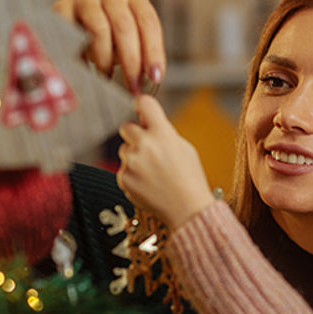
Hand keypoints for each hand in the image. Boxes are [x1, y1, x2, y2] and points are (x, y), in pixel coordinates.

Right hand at [53, 0, 165, 94]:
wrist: (71, 29)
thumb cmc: (109, 38)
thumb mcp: (129, 41)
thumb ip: (142, 53)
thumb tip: (152, 78)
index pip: (148, 22)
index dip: (153, 52)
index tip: (154, 77)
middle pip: (125, 27)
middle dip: (131, 61)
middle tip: (132, 86)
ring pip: (100, 30)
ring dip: (106, 60)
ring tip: (107, 77)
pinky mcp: (62, 7)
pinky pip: (74, 35)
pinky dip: (82, 56)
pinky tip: (86, 70)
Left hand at [117, 95, 214, 229]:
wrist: (187, 210)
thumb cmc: (190, 179)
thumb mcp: (184, 148)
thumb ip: (164, 133)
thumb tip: (147, 122)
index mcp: (162, 133)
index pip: (144, 103)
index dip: (141, 104)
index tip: (140, 107)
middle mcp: (144, 145)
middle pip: (126, 126)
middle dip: (135, 134)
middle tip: (147, 146)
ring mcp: (131, 163)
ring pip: (124, 150)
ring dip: (133, 156)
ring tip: (153, 172)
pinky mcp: (123, 179)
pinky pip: (123, 169)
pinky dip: (132, 174)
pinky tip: (148, 183)